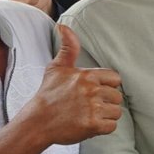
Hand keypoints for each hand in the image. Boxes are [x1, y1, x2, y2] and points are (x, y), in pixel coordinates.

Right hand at [28, 24, 123, 144]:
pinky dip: (103, 128)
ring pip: (116, 112)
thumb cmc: (48, 95)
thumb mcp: (56, 68)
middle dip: (106, 102)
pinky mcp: (93, 125)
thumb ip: (68, 47)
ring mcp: (93, 108)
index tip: (92, 92)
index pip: (115, 79)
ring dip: (105, 115)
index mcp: (87, 76)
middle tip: (88, 106)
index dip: (106, 86)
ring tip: (88, 115)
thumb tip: (63, 26)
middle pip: (117, 96)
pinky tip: (89, 124)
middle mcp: (92, 91)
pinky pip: (112, 126)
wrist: (36, 122)